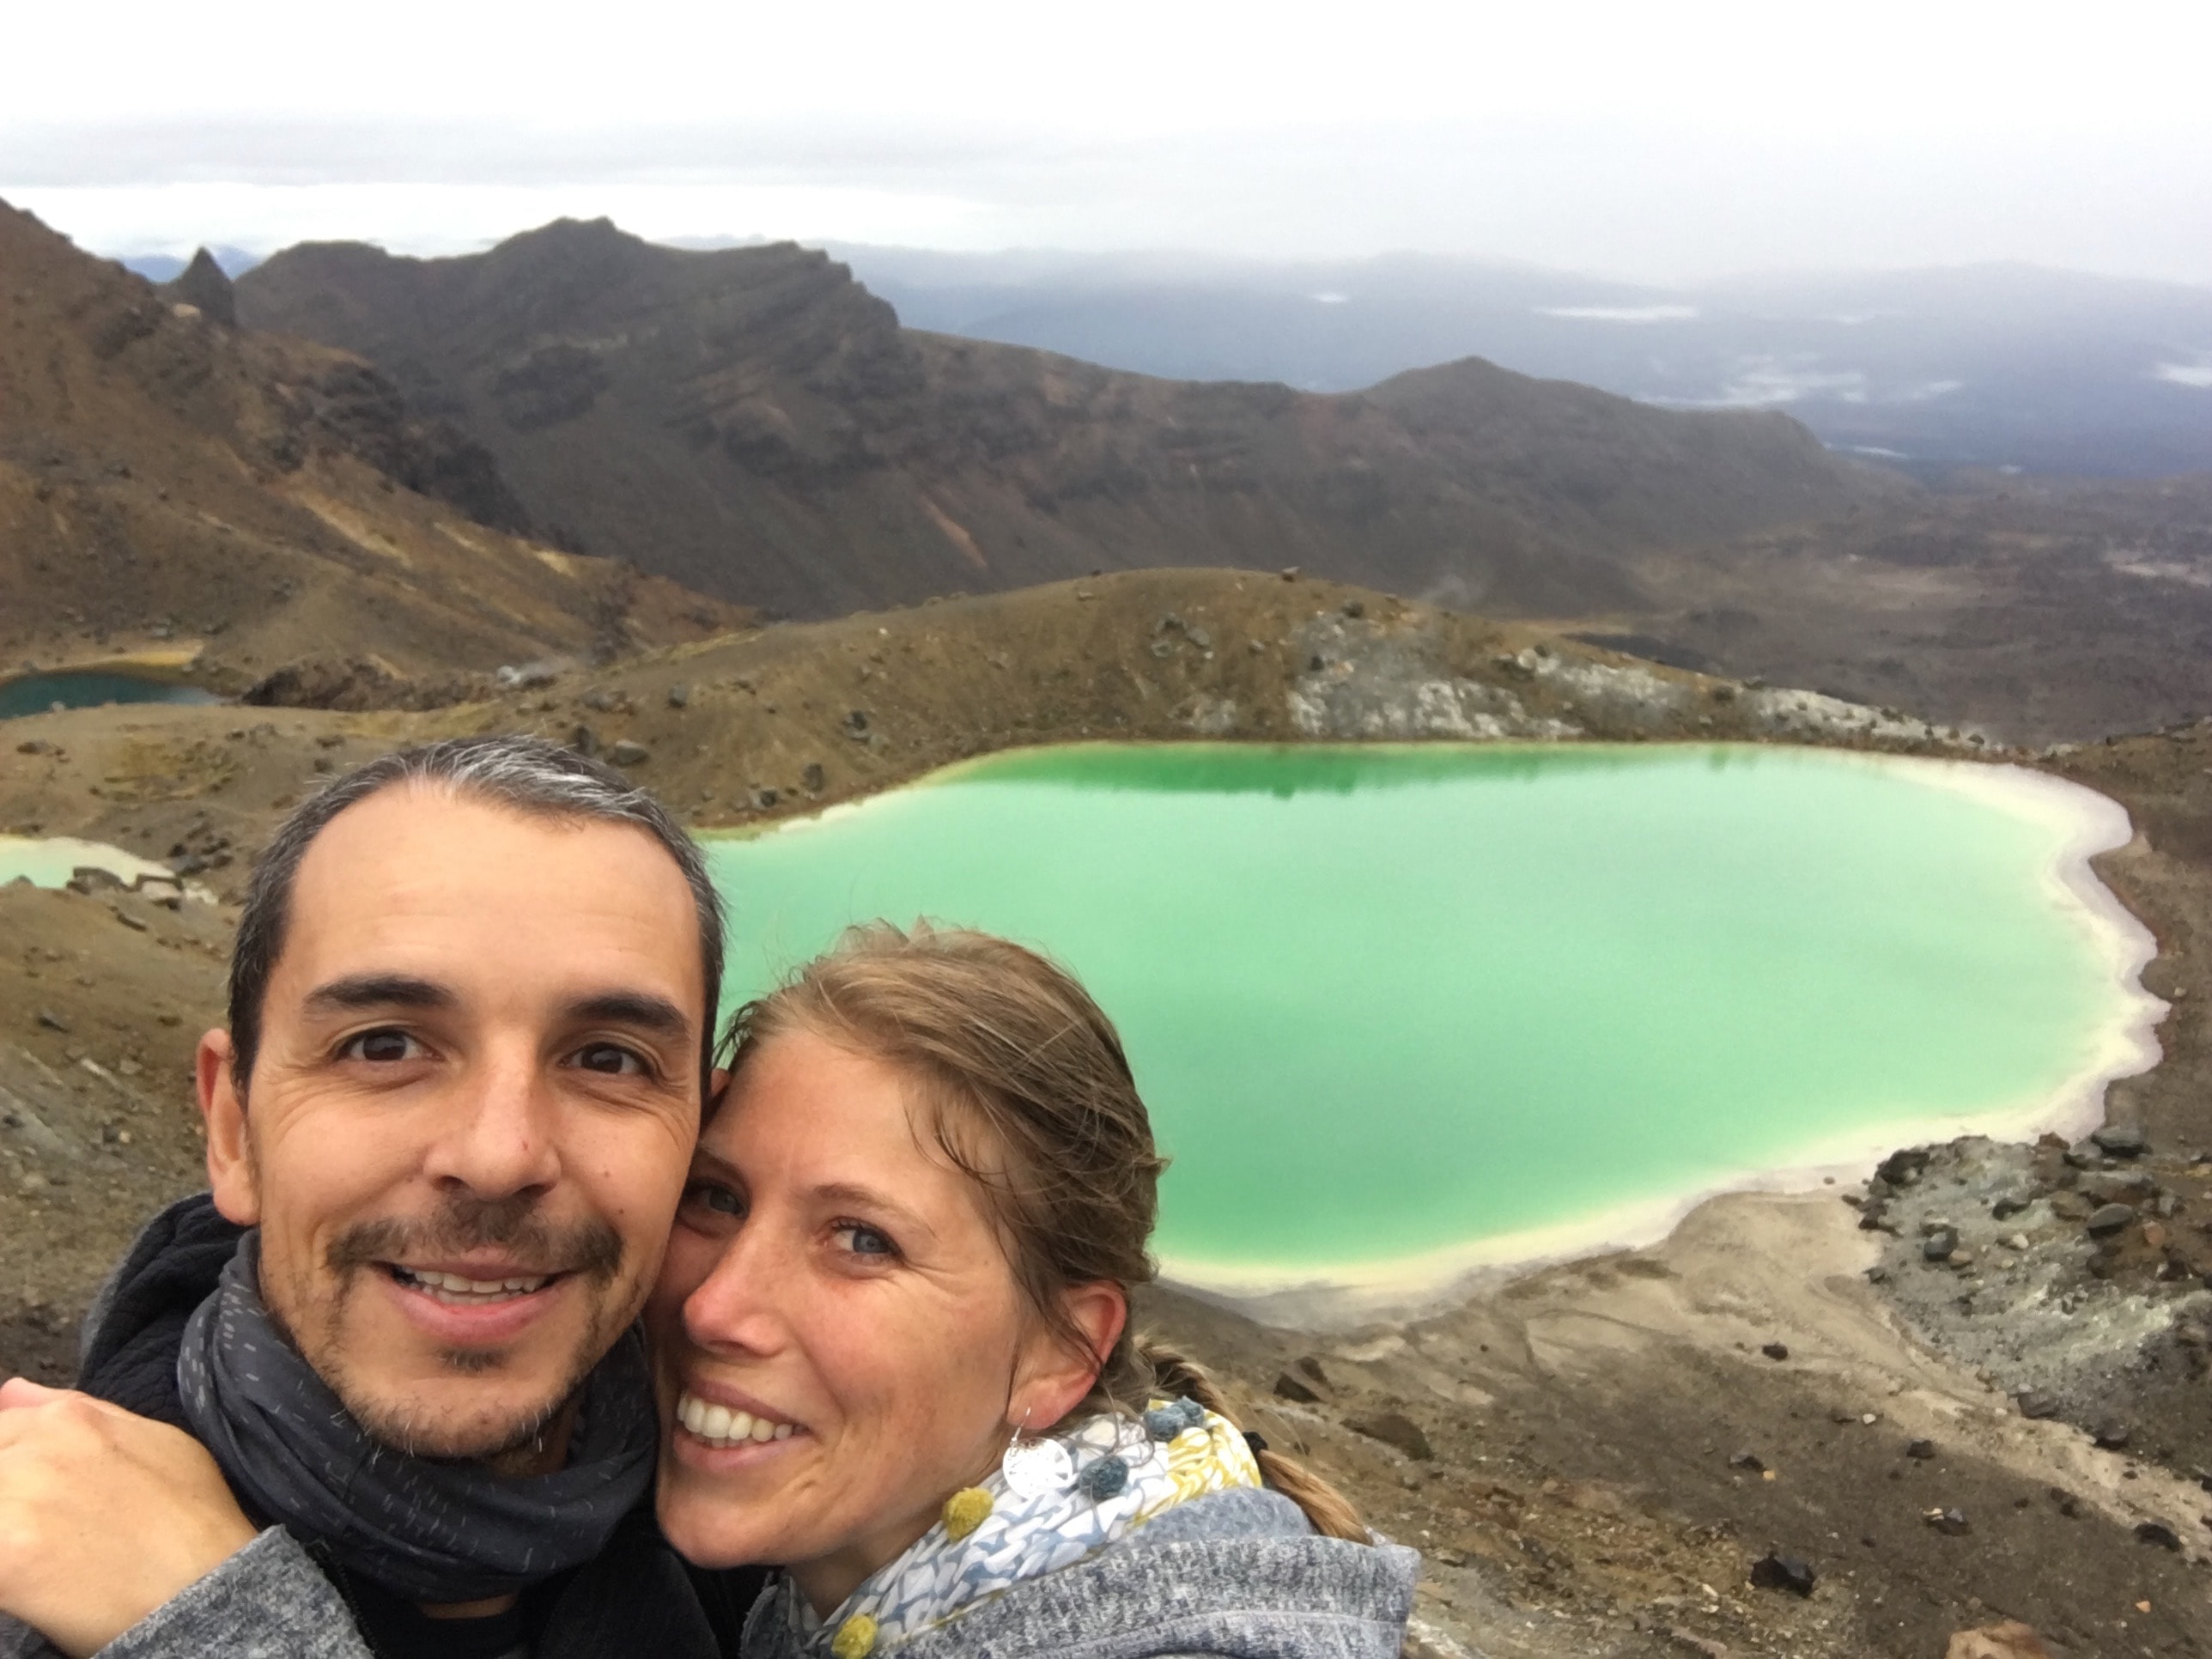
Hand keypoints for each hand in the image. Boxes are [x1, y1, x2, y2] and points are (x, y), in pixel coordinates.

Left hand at [0, 1378, 259, 1656]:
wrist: (208, 1586)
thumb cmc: (192, 1518)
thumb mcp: (156, 1441)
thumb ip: (78, 1413)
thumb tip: (11, 1393)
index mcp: (69, 1418)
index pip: (1, 1432)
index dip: (17, 1470)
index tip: (37, 1497)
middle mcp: (35, 1450)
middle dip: (13, 1498)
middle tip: (52, 1529)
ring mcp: (15, 1502)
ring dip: (10, 1530)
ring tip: (49, 1554)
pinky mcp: (4, 1556)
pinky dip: (7, 1569)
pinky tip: (41, 1579)